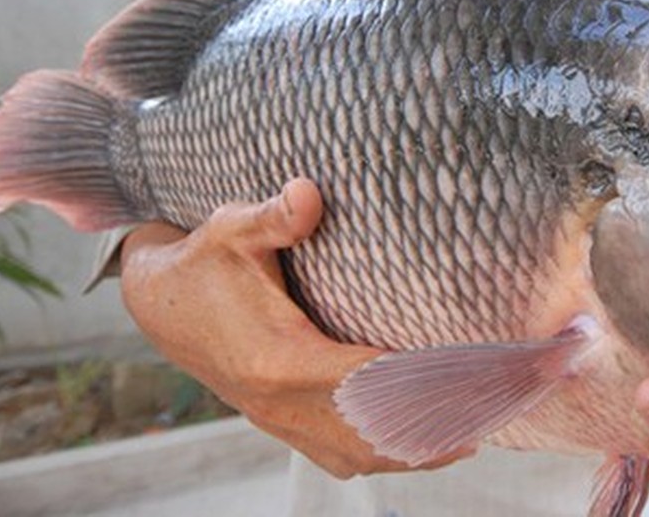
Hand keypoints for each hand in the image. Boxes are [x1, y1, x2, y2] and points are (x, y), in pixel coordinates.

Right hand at [118, 177, 467, 478]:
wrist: (158, 304)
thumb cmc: (204, 264)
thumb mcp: (231, 230)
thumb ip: (273, 217)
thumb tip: (308, 192)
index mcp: (279, 361)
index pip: (368, 385)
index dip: (422, 382)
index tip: (471, 375)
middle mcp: (281, 403)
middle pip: (374, 433)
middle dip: (433, 423)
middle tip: (491, 406)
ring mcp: (279, 421)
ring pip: (359, 455)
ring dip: (414, 448)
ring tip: (473, 431)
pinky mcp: (280, 422)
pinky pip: (340, 456)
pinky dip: (383, 454)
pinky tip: (422, 444)